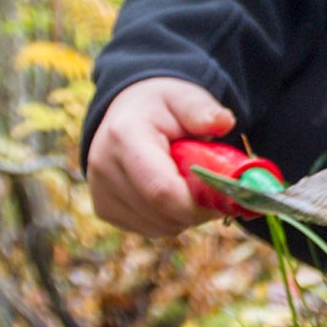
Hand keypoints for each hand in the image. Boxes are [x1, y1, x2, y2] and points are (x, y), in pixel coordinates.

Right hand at [86, 76, 236, 237]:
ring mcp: (101, 193)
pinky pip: (150, 229)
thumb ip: (203, 110)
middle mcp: (105, 169)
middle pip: (163, 213)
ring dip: (185, 214)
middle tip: (215, 189)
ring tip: (189, 183)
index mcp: (124, 138)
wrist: (128, 113)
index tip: (225, 195)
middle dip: (198, 209)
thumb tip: (225, 123)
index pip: (162, 190)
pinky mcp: (104, 210)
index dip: (198, 203)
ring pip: (160, 226)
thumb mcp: (184, 97)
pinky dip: (170, 218)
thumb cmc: (163, 107)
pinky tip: (172, 192)